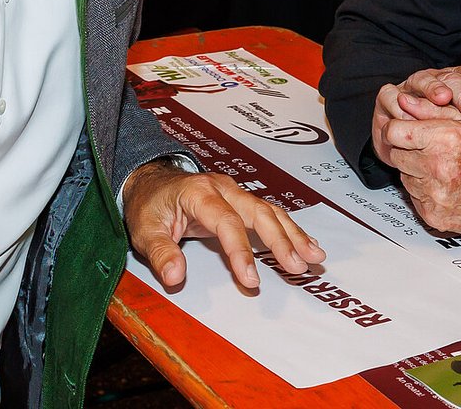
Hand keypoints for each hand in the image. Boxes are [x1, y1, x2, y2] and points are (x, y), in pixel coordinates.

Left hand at [122, 161, 324, 290]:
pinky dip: (289, 229)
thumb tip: (176, 277)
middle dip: (281, 240)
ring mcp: (234, 192)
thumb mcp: (144, 230)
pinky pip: (268, 213)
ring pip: (270, 211)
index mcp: (199, 193)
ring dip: (294, 234)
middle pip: (258, 213)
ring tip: (315, 256)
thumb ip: (161, 253)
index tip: (251, 280)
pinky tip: (306, 244)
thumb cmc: (148, 205)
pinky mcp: (240, 201)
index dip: (240, 252)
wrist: (150, 181)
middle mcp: (222, 189)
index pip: (226, 223)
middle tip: (300, 266)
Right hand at [370, 60, 460, 164]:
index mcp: (458, 82)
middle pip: (451, 79)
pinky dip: (399, 103)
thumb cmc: (442, 134)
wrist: (406, 148)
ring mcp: (410, 86)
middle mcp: (435, 79)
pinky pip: (391, 94)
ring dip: (432, 88)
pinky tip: (408, 115)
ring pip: (422, 79)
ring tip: (442, 99)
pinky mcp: (387, 96)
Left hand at [381, 117, 460, 245]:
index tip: (406, 131)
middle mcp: (437, 168)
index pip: (394, 132)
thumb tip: (404, 101)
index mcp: (444, 139)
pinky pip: (415, 199)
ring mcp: (435, 195)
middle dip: (409, 151)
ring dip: (417, 172)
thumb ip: (432, 110)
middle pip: (396, 155)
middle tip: (432, 151)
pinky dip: (426, 192)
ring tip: (445, 169)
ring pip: (405, 177)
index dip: (399, 129)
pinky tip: (448, 187)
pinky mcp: (435, 216)